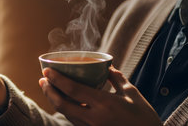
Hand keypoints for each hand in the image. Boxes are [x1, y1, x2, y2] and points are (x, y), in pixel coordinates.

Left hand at [39, 66, 161, 125]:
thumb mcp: (132, 94)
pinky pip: (74, 121)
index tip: (46, 71)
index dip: (57, 80)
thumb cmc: (145, 118)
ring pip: (66, 114)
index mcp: (105, 104)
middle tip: (43, 79)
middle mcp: (94, 119)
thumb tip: (107, 67)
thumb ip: (117, 79)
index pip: (73, 90)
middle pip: (62, 104)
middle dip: (49, 91)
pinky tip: (64, 102)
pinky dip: (66, 110)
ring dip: (55, 100)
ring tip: (49, 88)